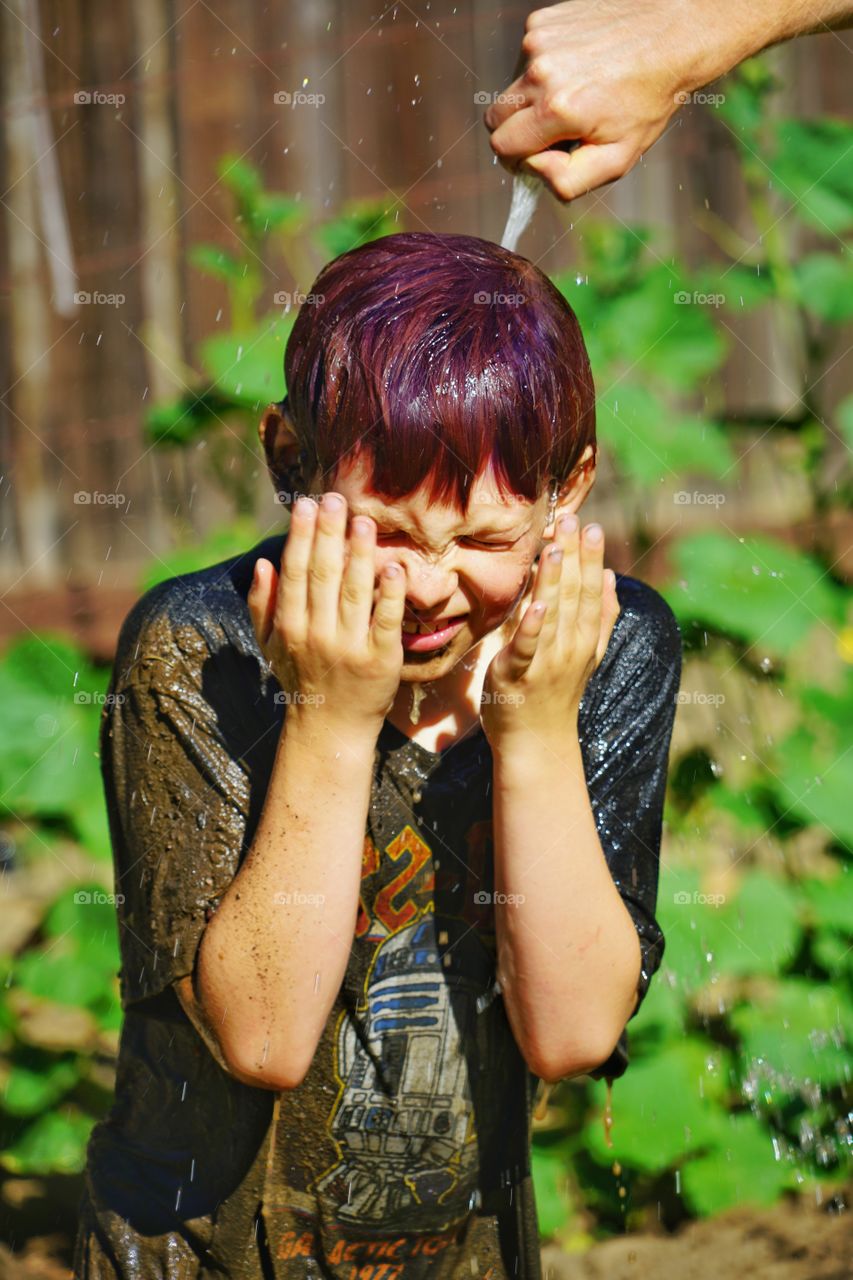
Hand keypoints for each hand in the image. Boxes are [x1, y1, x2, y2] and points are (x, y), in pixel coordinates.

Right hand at [248, 494, 405, 733]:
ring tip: (363, 522)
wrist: (330, 728)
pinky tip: (394, 567)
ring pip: (355, 593)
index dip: (300, 537)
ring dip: (359, 555)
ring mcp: (350, 648)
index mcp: (290, 627)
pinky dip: (390, 595)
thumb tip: (263, 564)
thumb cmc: (301, 677)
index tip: (305, 505)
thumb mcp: (271, 645)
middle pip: (323, 576)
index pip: (294, 573)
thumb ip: (263, 604)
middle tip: (335, 499)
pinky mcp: (381, 661)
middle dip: (328, 534)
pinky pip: (385, 622)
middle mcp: (318, 635)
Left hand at [480, 515, 620, 747]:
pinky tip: (536, 604)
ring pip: (553, 614)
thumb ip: (602, 617)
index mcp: (586, 639)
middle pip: (574, 595)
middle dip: (573, 557)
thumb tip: (611, 577)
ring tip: (555, 548)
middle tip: (571, 520)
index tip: (591, 527)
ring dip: (555, 581)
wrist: (536, 741)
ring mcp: (546, 661)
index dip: (591, 559)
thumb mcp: (587, 654)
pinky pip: (526, 647)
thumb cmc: (555, 693)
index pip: (592, 591)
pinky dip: (533, 626)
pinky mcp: (516, 674)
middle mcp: (571, 647)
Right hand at [484, 0, 717, 201]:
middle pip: (496, 116)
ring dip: (535, 97)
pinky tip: (579, 66)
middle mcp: (540, 72)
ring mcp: (538, 41)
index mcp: (556, 110)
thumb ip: (569, 181)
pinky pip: (526, 57)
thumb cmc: (647, 102)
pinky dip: (546, 68)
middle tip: (555, 130)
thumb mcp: (618, 159)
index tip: (543, 153)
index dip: (519, 157)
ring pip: (513, 86)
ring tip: (577, 92)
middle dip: (519, 129)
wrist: (671, 35)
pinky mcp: (542, 21)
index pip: (502, 147)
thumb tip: (534, 169)